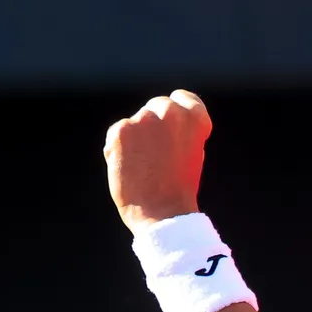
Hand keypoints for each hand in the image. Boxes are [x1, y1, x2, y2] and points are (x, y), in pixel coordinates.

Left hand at [104, 90, 212, 233]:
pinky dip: (118, 149)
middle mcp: (171, 112)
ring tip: (143, 167)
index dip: (176, 112)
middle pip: (156, 106)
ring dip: (135, 139)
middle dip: (153, 126)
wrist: (162, 214)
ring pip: (135, 123)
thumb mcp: (192, 152)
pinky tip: (128, 168)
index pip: (182, 98)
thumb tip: (164, 119)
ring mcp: (145, 120)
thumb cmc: (178, 188)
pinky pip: (116, 135)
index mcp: (195, 118)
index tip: (172, 130)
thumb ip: (181, 131)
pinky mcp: (121, 130)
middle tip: (155, 156)